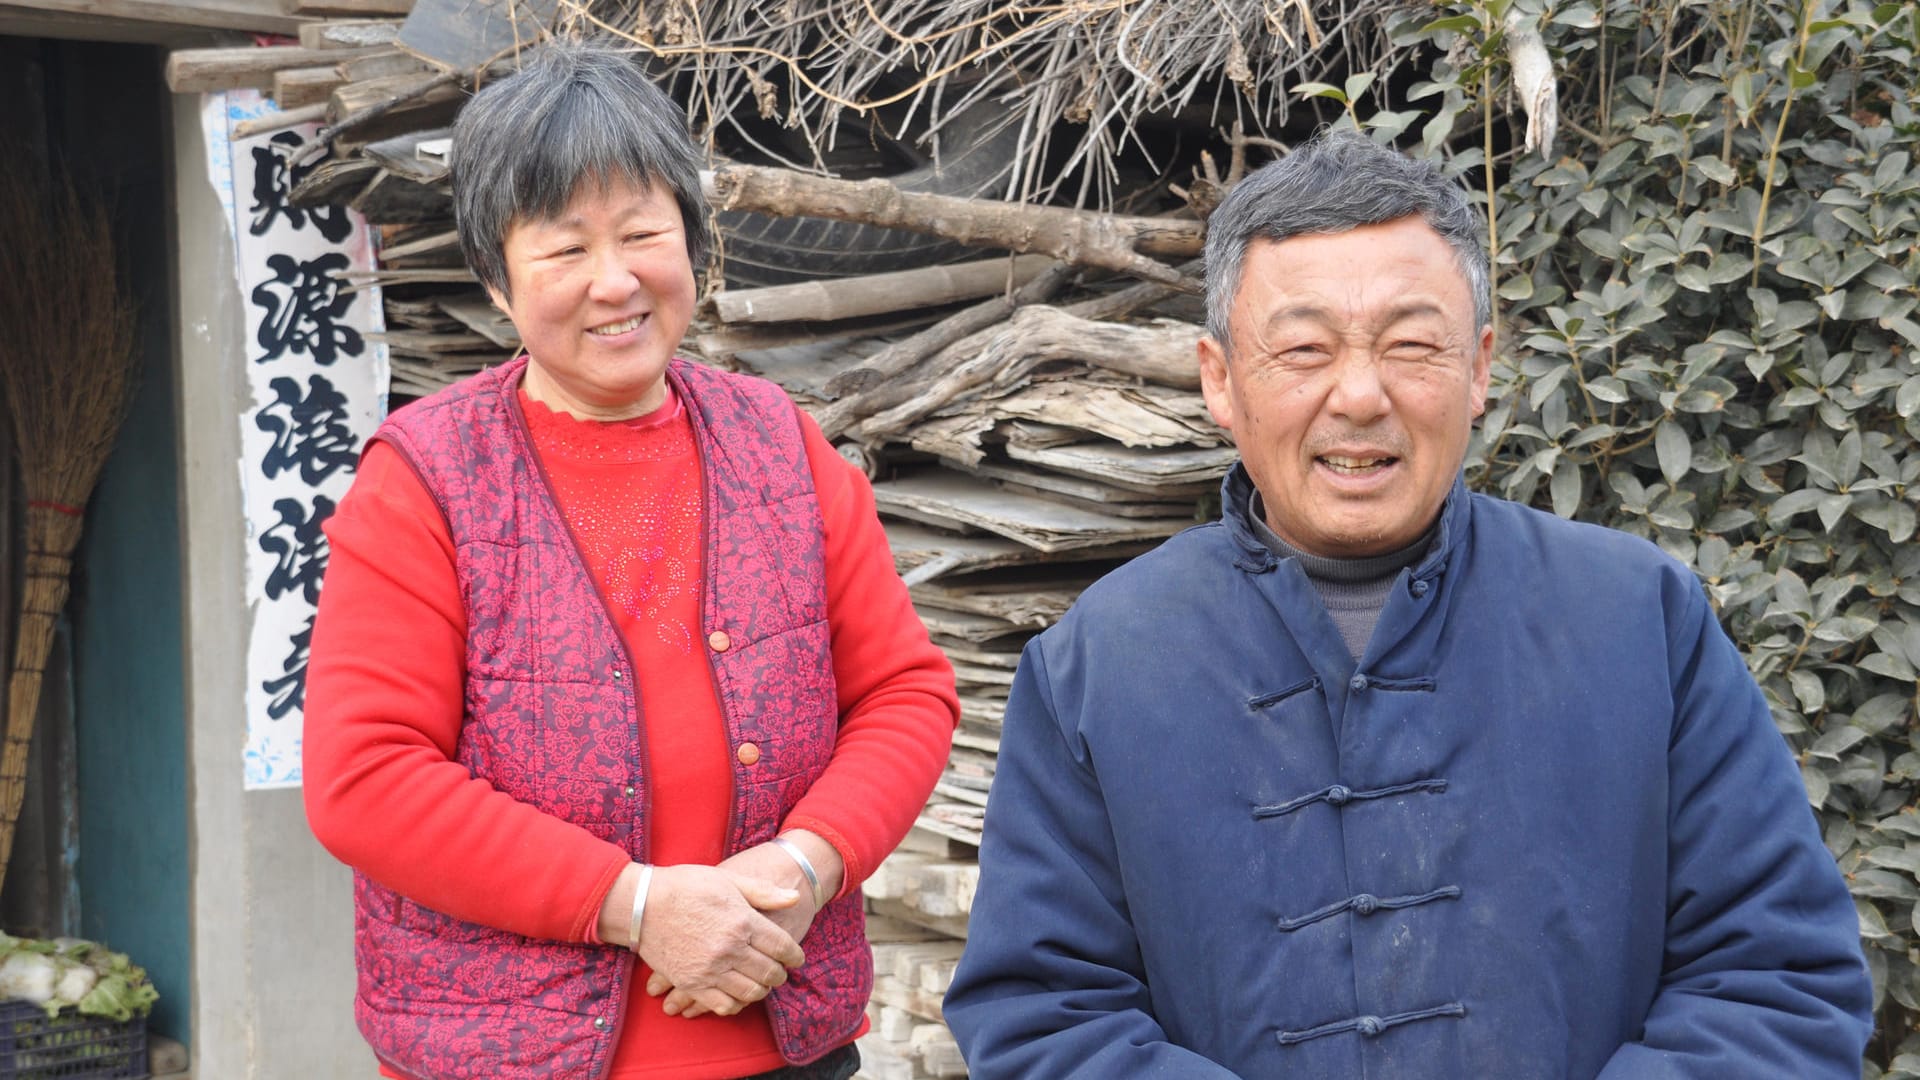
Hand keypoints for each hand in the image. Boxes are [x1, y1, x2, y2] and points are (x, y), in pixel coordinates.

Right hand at [631, 864, 804, 1017]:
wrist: (642, 903)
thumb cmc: (686, 886)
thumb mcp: (728, 879)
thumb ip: (763, 892)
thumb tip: (795, 898)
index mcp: (743, 921)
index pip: (782, 947)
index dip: (794, 955)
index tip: (797, 958)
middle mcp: (730, 948)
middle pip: (770, 972)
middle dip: (780, 974)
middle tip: (781, 971)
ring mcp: (711, 969)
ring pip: (751, 992)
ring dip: (762, 990)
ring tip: (762, 983)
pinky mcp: (692, 983)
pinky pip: (723, 1005)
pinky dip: (737, 1004)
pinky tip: (738, 995)